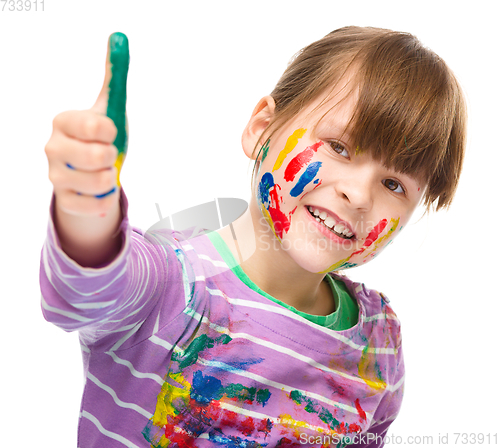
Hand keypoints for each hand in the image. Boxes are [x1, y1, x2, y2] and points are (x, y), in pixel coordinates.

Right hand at [45, 32, 128, 216]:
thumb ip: (115, 76)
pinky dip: (106, 199)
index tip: (111, 132)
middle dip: (112, 156)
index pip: (97, 126)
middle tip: (106, 154)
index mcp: (64, 121)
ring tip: (102, 172)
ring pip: (101, 181)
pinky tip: (98, 191)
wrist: (91, 173)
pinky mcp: (65, 201)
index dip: (112, 132)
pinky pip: (97, 205)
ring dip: (111, 178)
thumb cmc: (101, 138)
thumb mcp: (109, 108)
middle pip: (99, 156)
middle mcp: (52, 147)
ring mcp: (55, 176)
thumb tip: (120, 37)